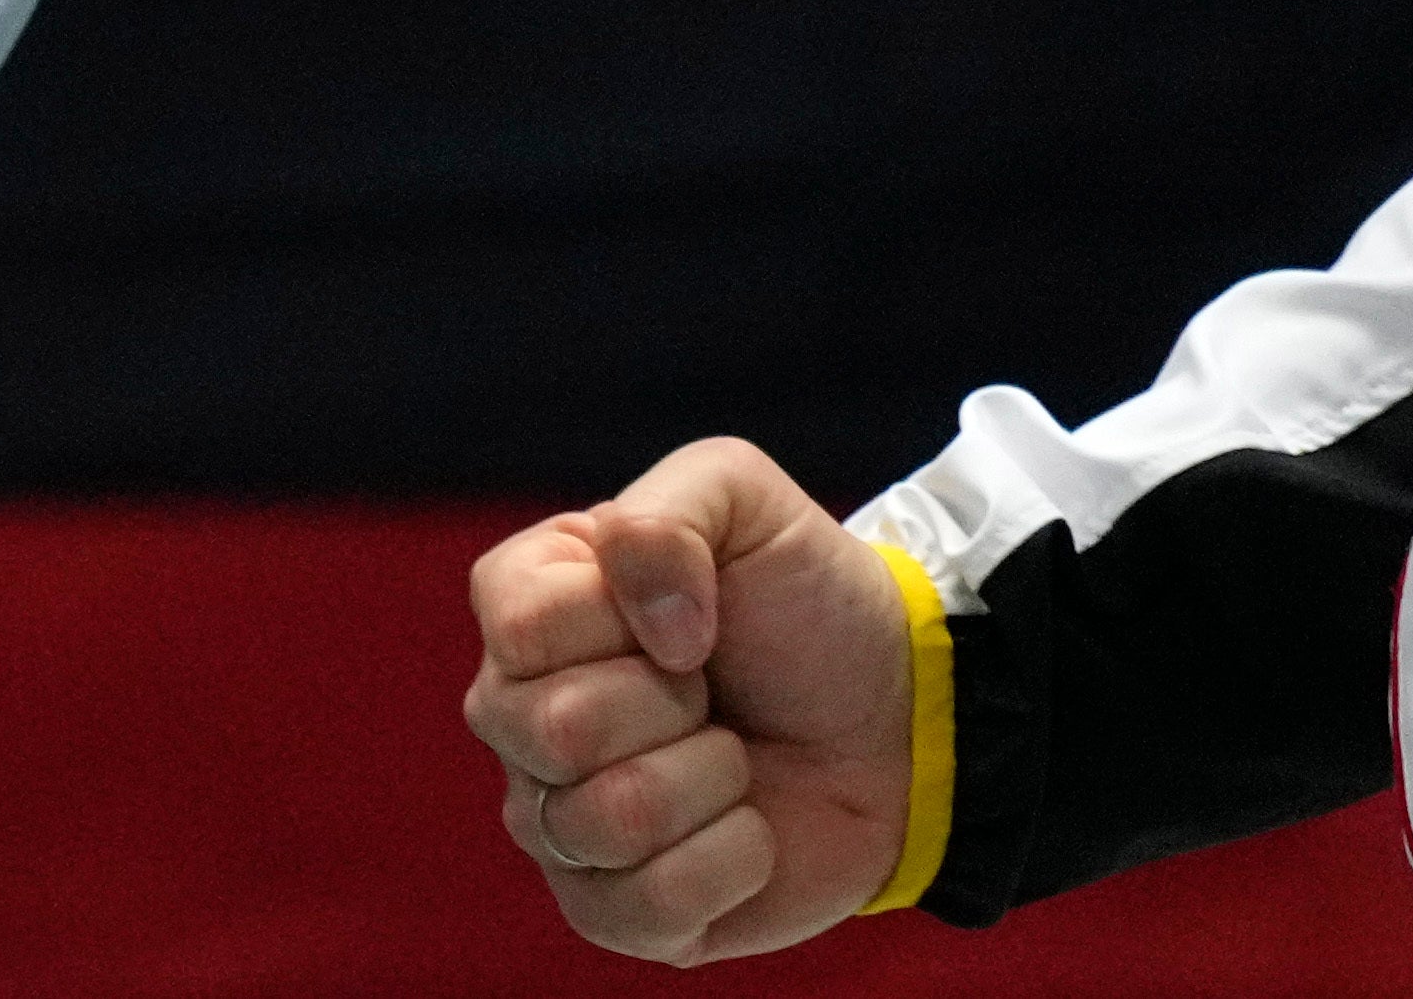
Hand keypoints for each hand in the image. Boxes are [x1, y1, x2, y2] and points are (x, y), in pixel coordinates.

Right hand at [465, 436, 915, 965]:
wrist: (894, 717)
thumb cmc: (804, 602)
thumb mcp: (741, 497)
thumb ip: (665, 519)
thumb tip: (651, 634)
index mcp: (530, 608)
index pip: (518, 625)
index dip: (623, 618)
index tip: (693, 617)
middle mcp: (521, 719)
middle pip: (555, 730)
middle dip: (678, 705)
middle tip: (713, 689)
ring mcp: (560, 825)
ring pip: (607, 821)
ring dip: (713, 781)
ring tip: (734, 756)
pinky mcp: (615, 914)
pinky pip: (646, 905)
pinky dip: (732, 860)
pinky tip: (748, 827)